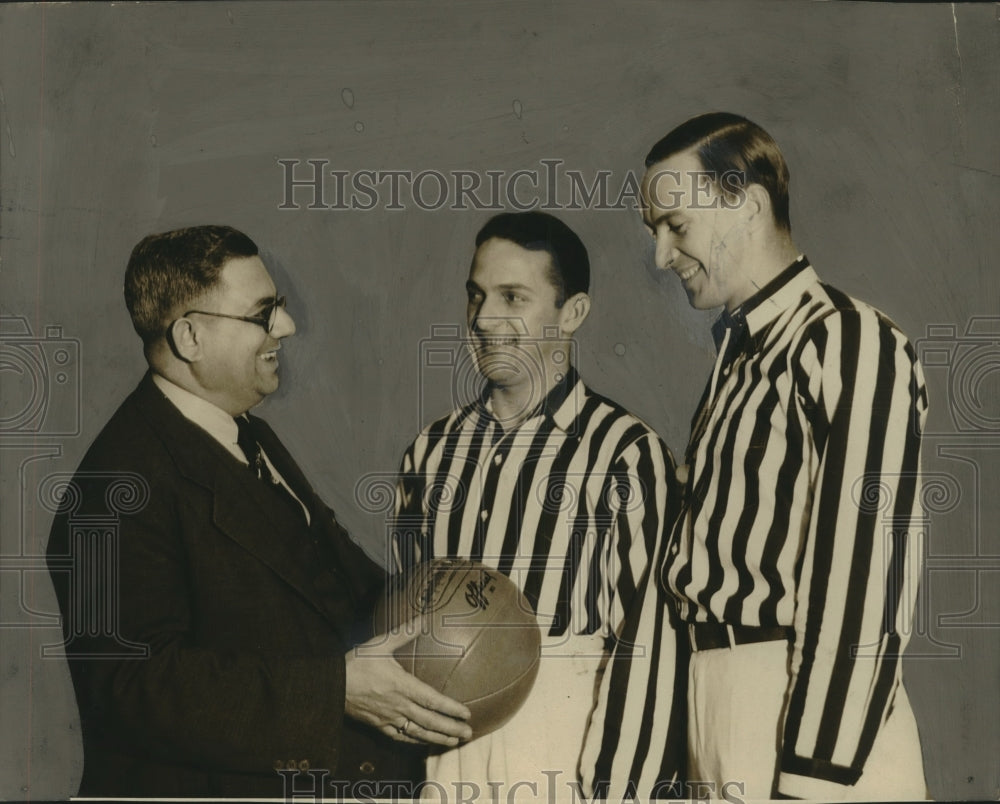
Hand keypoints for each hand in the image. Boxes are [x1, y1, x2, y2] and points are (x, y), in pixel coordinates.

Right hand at [345, 620, 472, 746]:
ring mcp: (389, 718)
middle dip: (451, 728)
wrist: (331, 685)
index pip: (431, 700)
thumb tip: (422, 619)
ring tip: (455, 741)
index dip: (450, 708)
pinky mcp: (379, 725)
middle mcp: (398, 705)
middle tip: (468, 733)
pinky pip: (401, 737)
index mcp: (401, 685)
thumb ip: (402, 633)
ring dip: (438, 738)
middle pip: (429, 720)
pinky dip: (416, 741)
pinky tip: (426, 743)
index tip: (466, 713)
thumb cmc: (356, 663)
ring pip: (418, 732)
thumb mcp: (379, 644)